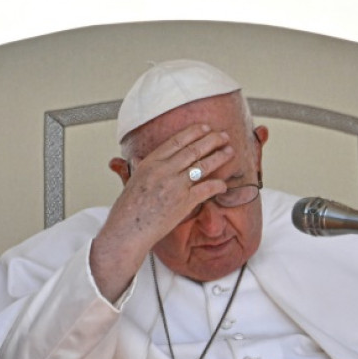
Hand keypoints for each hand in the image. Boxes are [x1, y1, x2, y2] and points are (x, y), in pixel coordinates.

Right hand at [90, 124, 235, 299]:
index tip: (205, 128)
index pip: (177, 141)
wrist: (127, 230)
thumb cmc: (127, 210)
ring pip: (203, 165)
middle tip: (224, 136)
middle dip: (212, 140)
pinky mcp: (184, 202)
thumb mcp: (131, 180)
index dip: (194, 132)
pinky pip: (207, 188)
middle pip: (193, 149)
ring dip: (219, 157)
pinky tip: (224, 184)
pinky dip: (218, 185)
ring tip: (229, 151)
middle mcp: (164, 170)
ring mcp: (175, 185)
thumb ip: (139, 167)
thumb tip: (138, 159)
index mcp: (150, 162)